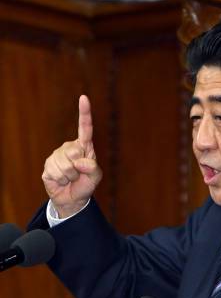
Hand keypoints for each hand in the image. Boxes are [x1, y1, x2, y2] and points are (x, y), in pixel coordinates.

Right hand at [42, 95, 101, 217]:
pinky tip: (61, 180)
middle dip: (79, 168)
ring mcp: (57, 155)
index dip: (85, 113)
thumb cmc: (85, 184)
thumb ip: (93, 168)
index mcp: (83, 147)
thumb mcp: (96, 177)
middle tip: (79, 174)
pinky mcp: (48, 165)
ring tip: (71, 178)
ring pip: (66, 165)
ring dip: (71, 176)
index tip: (84, 98)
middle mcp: (69, 148)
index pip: (85, 128)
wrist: (72, 198)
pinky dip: (62, 180)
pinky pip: (56, 172)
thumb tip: (80, 162)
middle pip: (74, 152)